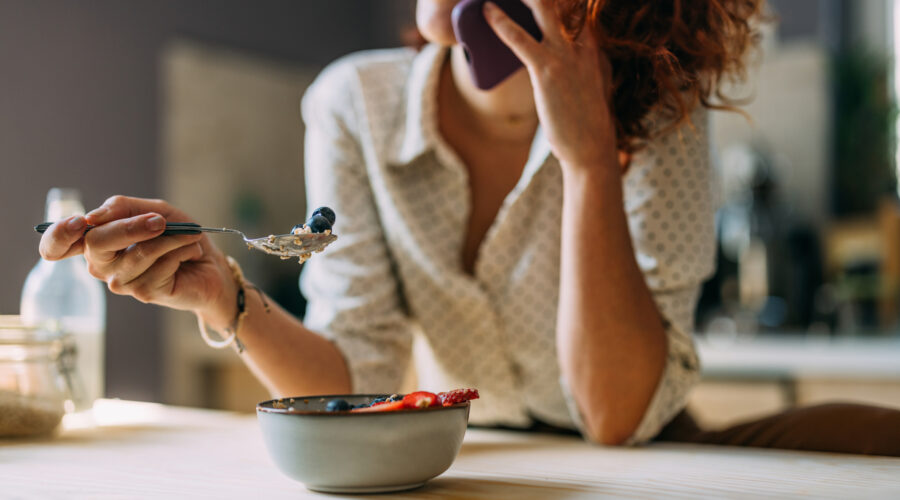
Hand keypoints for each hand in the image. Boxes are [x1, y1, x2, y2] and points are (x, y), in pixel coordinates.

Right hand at [39, 195, 237, 328]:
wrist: (210, 265)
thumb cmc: (179, 236)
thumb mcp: (155, 210)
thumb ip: (123, 208)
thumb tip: (93, 217)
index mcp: (97, 242)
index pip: (57, 245)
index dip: (58, 235)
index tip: (79, 222)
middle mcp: (102, 264)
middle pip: (96, 243)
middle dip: (131, 226)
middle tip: (161, 220)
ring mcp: (120, 282)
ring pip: (138, 253)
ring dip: (171, 238)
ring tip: (189, 236)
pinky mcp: (143, 293)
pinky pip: (161, 265)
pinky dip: (182, 251)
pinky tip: (190, 253)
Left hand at [483, 0, 616, 171]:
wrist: (591, 147)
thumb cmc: (585, 121)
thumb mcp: (589, 84)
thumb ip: (579, 64)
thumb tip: (563, 58)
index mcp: (593, 46)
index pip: (578, 6)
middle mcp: (583, 44)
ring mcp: (566, 56)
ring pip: (543, 7)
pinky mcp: (547, 71)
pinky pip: (520, 39)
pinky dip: (501, 22)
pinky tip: (487, 12)